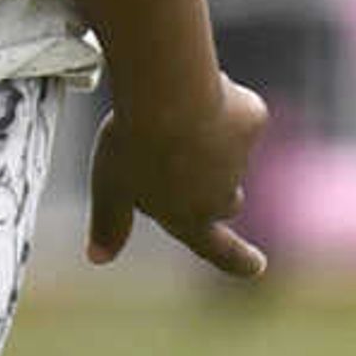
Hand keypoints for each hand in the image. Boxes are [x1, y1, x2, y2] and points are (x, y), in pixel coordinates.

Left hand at [86, 74, 268, 277]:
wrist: (169, 97)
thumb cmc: (135, 145)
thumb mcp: (110, 190)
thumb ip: (110, 223)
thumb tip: (98, 257)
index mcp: (188, 217)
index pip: (215, 248)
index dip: (235, 260)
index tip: (256, 268)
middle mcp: (222, 195)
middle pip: (228, 201)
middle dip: (216, 192)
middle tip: (186, 167)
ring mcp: (241, 158)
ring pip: (227, 152)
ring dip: (207, 139)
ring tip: (169, 115)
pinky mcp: (252, 121)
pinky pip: (232, 112)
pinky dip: (216, 102)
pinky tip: (193, 88)